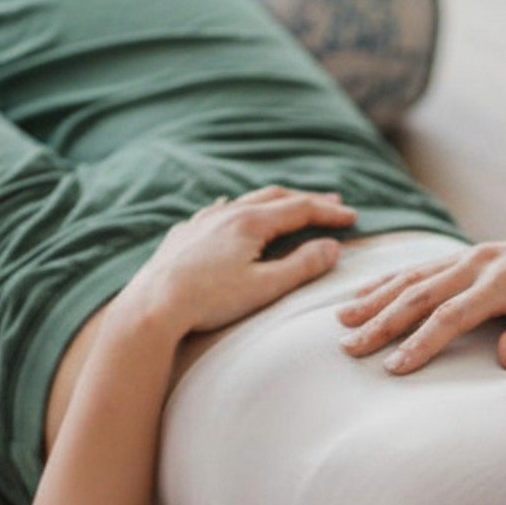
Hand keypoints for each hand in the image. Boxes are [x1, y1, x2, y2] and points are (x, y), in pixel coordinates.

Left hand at [127, 184, 357, 337]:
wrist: (152, 307)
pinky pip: (218, 211)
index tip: (352, 216)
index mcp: (250, 222)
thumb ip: (303, 266)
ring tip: (290, 205)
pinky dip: (240, 209)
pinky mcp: (183, 235)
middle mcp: (226, 213)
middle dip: (306, 200)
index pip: (300, 209)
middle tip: (332, 202)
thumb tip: (333, 247)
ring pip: (245, 201)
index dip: (329, 212)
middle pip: (275, 197)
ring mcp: (201, 221)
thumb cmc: (209, 301)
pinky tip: (234, 212)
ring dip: (274, 202)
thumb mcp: (266, 287)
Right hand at [335, 235, 505, 373]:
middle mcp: (481, 262)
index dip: (421, 343)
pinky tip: (364, 294)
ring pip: (414, 276)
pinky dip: (390, 281)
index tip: (395, 369)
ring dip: (376, 299)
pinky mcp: (468, 256)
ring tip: (342, 322)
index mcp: (505, 281)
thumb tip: (504, 359)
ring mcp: (472, 255)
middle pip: (421, 294)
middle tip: (349, 349)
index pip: (452, 315)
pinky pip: (422, 268)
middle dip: (382, 322)